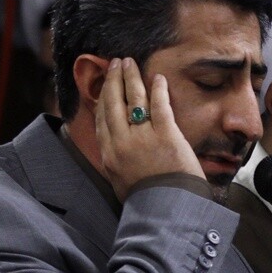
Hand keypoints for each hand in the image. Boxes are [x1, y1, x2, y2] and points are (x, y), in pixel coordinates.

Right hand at [94, 58, 201, 197]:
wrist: (168, 210)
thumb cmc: (150, 202)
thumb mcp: (122, 185)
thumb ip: (117, 166)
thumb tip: (114, 157)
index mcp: (109, 155)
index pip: (103, 120)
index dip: (103, 99)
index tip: (105, 86)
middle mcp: (121, 143)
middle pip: (113, 103)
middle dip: (113, 80)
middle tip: (115, 63)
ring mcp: (143, 138)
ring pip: (133, 99)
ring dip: (131, 78)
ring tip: (130, 62)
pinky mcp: (166, 135)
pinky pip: (160, 106)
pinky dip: (158, 89)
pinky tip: (158, 77)